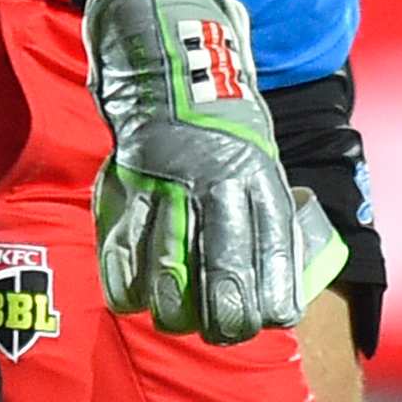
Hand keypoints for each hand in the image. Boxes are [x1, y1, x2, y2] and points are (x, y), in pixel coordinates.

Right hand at [82, 0, 344, 339]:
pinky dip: (126, 283)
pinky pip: (121, 249)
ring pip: (168, 266)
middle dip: (225, 314)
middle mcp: (216, 181)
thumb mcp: (265, 167)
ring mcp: (167, 184)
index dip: (272, 297)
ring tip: (178, 321)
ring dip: (174, 307)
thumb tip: (279, 303)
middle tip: (222, 332)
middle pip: (223, 266)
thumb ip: (272, 226)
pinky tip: (135, 299)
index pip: (272, 250)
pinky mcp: (126, 185)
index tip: (266, 319)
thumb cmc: (228, 134)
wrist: (172, 69)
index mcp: (259, 176)